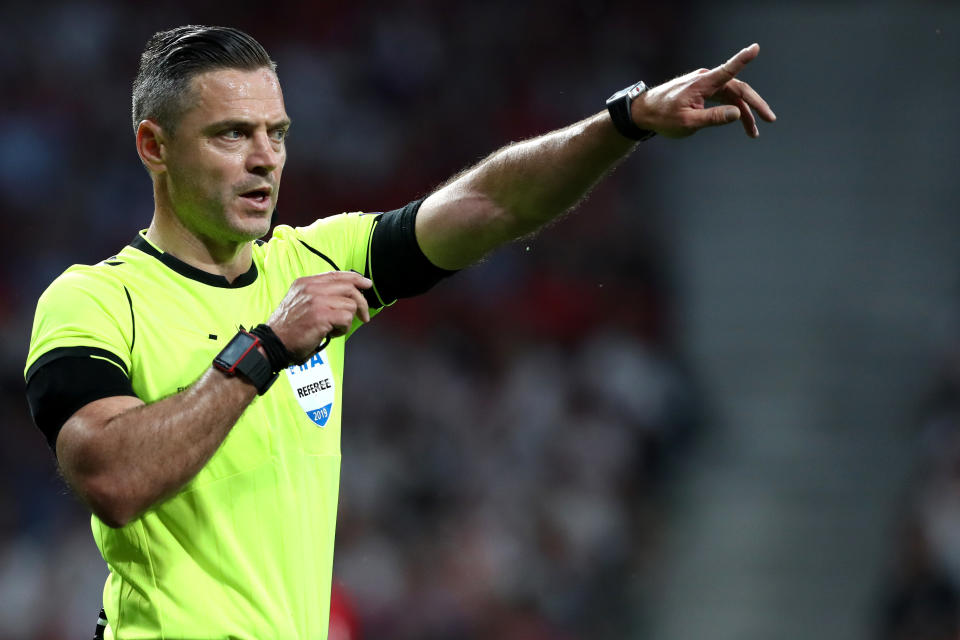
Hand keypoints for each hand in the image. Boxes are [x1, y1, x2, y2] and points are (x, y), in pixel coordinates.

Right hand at [267, 271, 371, 360]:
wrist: (274, 342)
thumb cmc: (289, 327)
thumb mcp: (300, 301)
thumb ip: (319, 293)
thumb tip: (346, 292)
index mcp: (306, 282)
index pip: (337, 275)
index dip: (356, 279)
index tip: (367, 284)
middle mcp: (311, 288)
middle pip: (349, 287)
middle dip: (362, 302)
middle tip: (364, 316)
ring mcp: (316, 301)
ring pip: (350, 305)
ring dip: (347, 321)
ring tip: (333, 328)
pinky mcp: (321, 316)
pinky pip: (347, 318)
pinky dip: (343, 329)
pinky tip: (330, 333)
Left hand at [633, 43, 775, 138]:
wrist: (644, 112)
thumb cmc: (663, 117)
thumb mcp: (688, 123)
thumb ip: (712, 118)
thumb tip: (737, 113)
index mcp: (702, 84)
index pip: (727, 70)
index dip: (742, 59)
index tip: (755, 48)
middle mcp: (706, 80)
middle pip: (738, 88)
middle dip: (755, 105)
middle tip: (769, 119)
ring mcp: (705, 85)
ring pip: (732, 96)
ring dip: (745, 112)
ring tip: (753, 133)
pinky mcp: (703, 91)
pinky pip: (724, 98)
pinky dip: (733, 110)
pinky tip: (741, 122)